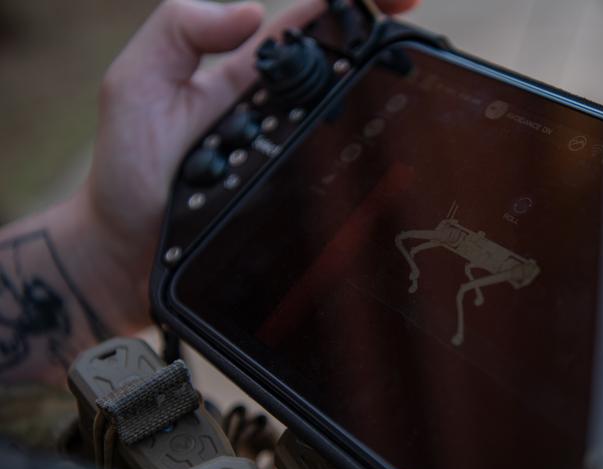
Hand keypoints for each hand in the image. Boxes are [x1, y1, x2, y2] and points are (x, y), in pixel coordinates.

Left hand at [82, 0, 418, 330]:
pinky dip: (375, 168)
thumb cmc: (131, 173)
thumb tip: (251, 12)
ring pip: (357, 123)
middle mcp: (283, 112)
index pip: (313, 25)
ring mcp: (298, 158)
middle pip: (349, 71)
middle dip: (387, 50)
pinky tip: (398, 160)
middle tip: (415, 44)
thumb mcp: (136, 85)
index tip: (402, 1)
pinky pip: (348, 181)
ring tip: (420, 88)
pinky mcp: (303, 201)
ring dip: (389, 105)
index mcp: (250, 75)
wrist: (128, 254)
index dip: (356, 4)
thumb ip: (177, 32)